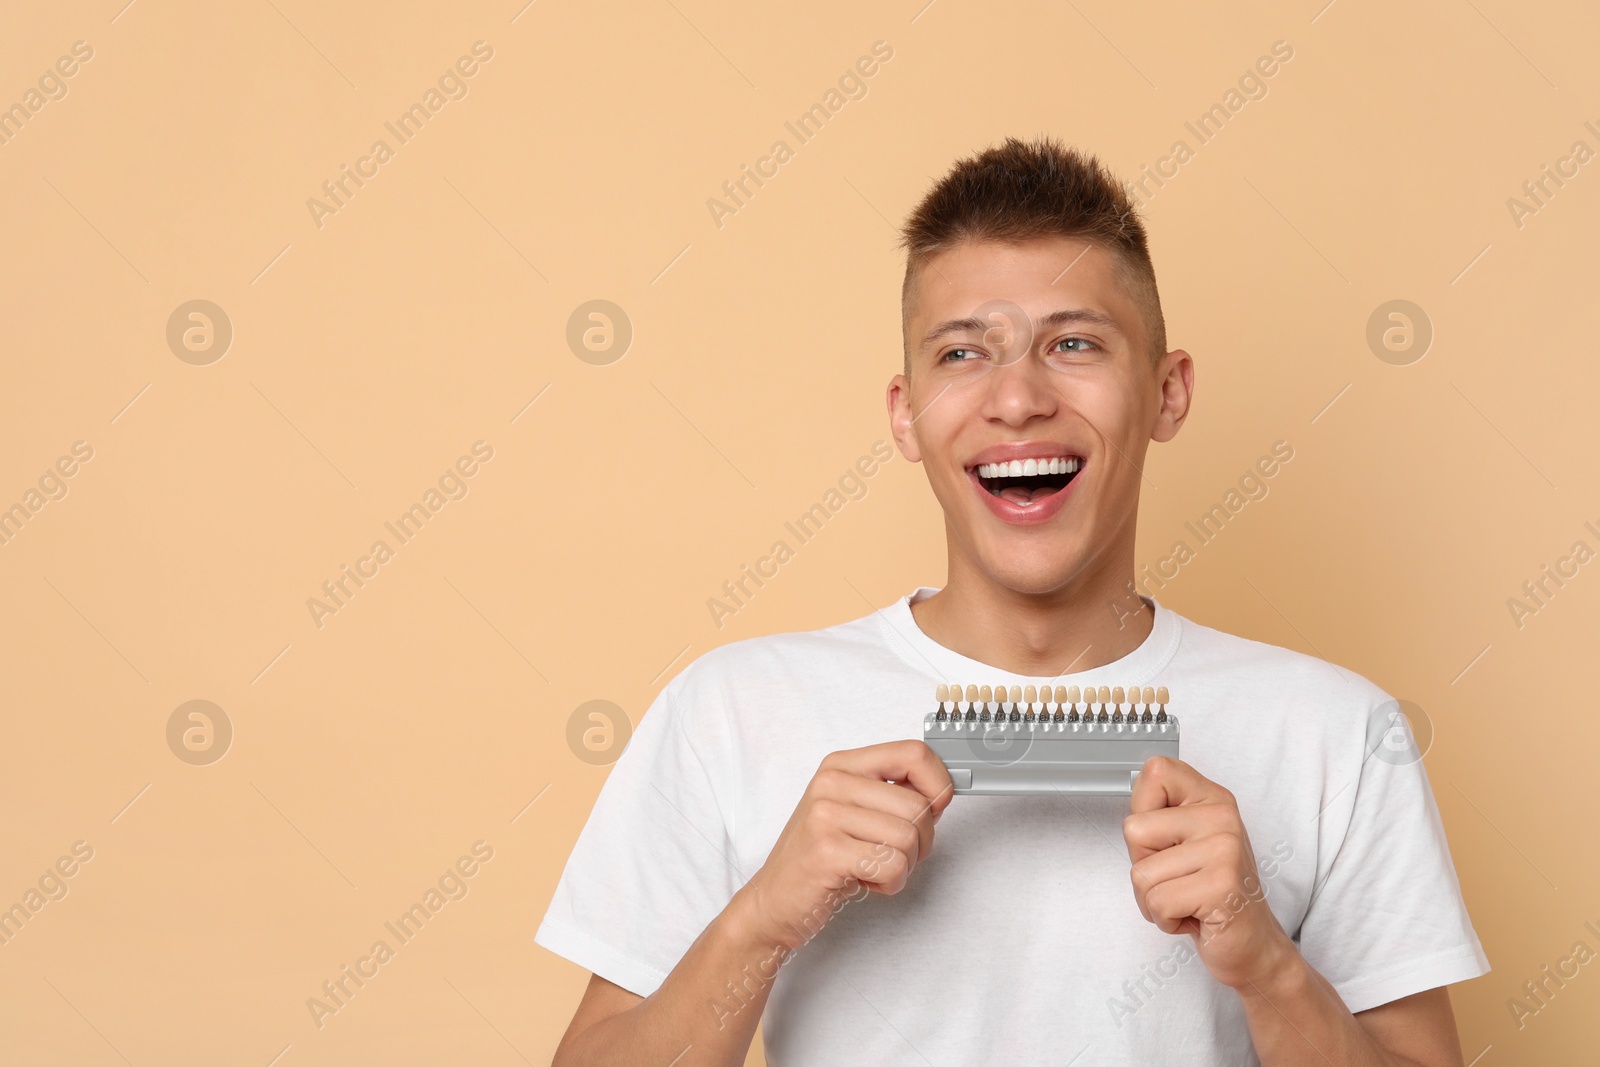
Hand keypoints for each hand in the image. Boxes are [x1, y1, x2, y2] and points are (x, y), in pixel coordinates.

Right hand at [736, 741, 953, 951]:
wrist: (774, 900)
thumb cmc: (820, 857)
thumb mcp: (853, 812)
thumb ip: (892, 794)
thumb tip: (943, 790)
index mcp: (841, 765)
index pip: (913, 753)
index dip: (938, 783)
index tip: (936, 808)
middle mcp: (831, 782)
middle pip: (918, 805)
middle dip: (922, 841)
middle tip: (893, 854)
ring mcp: (826, 815)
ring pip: (910, 837)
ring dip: (905, 865)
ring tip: (873, 868)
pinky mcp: (827, 851)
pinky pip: (893, 865)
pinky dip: (891, 883)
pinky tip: (864, 882)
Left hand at [1122, 756, 1295, 989]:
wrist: (1252, 944)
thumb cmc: (1210, 893)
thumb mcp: (1185, 842)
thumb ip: (1160, 813)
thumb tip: (1133, 783)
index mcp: (1212, 798)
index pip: (1156, 771)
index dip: (1142, 808)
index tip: (1164, 837)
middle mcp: (1222, 816)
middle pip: (1134, 829)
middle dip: (1143, 865)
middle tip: (1178, 879)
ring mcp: (1224, 849)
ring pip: (1141, 873)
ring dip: (1153, 899)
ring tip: (1187, 900)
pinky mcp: (1221, 885)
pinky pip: (1157, 902)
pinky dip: (1165, 920)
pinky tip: (1194, 917)